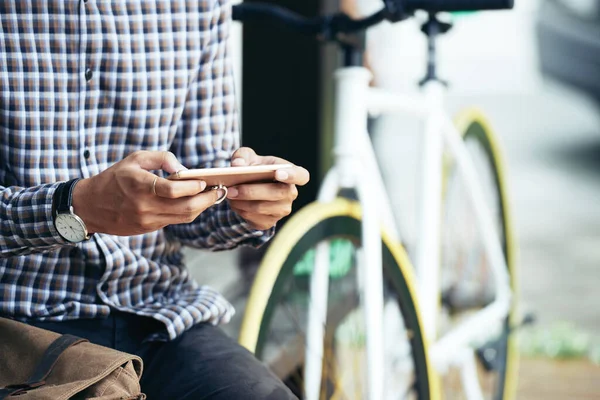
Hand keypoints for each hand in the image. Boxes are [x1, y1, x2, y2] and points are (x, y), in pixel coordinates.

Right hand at [72, 151, 224, 235]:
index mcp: (140, 185)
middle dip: (207, 200)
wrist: (90, 206)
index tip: (204, 182)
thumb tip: (184, 170)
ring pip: (183, 217)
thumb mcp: (135, 159)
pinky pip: (175, 221)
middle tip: (220, 191)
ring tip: (213, 196)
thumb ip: (162, 158)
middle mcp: (145, 206)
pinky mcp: (149, 228)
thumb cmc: (115, 177)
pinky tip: (197, 203)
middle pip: (185, 208)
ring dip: (202, 208)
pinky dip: (189, 212)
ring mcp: (147, 220)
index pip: (172, 190)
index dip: (192, 187)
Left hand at [226, 147, 309, 229]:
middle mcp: (291, 193)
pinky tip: (234, 203)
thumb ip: (241, 156)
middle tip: (232, 189)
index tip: (278, 173)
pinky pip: (254, 219)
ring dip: (242, 202)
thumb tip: (238, 165)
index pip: (301, 176)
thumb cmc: (253, 168)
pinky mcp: (269, 222)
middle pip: (278, 193)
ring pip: (262, 208)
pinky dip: (240, 211)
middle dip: (252, 192)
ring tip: (229, 194)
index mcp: (292, 173)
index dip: (292, 176)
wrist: (248, 187)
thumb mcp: (247, 157)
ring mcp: (282, 210)